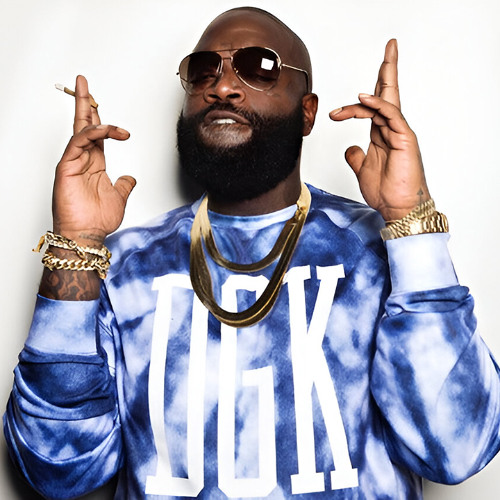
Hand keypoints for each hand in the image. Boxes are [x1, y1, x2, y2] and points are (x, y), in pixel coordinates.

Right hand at [52, 75, 135, 245]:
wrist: (87, 234)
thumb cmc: (98, 219)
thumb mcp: (119, 197)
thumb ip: (124, 185)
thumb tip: (130, 178)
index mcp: (95, 164)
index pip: (95, 134)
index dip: (97, 116)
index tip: (97, 100)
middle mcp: (83, 160)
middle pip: (83, 124)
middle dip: (83, 102)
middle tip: (83, 81)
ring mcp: (73, 162)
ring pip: (81, 130)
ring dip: (93, 117)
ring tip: (102, 109)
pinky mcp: (67, 167)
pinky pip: (79, 142)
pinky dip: (92, 133)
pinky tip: (106, 130)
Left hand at [329, 39, 429, 220]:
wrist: (397, 208)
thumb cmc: (385, 191)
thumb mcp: (362, 169)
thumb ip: (355, 156)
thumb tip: (349, 148)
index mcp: (382, 135)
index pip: (374, 107)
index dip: (358, 102)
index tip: (333, 113)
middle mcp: (392, 129)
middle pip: (389, 93)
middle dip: (388, 69)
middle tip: (390, 45)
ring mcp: (399, 132)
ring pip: (385, 102)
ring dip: (369, 92)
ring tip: (350, 96)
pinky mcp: (404, 138)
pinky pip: (391, 114)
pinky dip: (377, 104)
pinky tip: (362, 98)